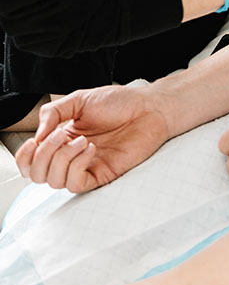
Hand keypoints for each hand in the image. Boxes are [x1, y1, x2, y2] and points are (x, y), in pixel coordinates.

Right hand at [14, 84, 169, 192]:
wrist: (148, 107)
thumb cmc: (119, 102)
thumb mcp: (79, 100)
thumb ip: (53, 113)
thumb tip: (37, 136)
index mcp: (62, 139)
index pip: (31, 161)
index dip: (24, 157)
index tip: (33, 142)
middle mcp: (70, 156)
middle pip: (38, 175)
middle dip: (43, 155)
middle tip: (61, 135)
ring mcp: (85, 167)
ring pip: (55, 182)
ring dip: (62, 159)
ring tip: (83, 140)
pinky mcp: (101, 175)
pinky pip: (76, 184)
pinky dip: (77, 166)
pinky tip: (90, 148)